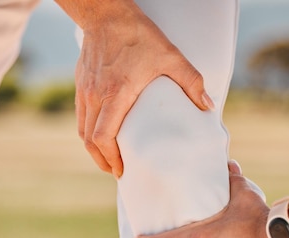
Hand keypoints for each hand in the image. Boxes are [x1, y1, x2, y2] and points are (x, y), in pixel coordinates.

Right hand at [75, 6, 212, 177]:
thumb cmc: (138, 35)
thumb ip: (191, 82)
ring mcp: (85, 91)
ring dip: (93, 148)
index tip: (121, 170)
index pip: (103, 137)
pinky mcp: (80, 85)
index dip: (110, 158)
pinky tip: (100, 133)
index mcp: (115, 94)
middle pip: (90, 141)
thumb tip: (208, 107)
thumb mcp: (170, 56)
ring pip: (82, 130)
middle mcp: (95, 96)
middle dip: (102, 160)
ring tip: (108, 157)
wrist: (106, 14)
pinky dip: (89, 131)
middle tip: (116, 171)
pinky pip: (80, 116)